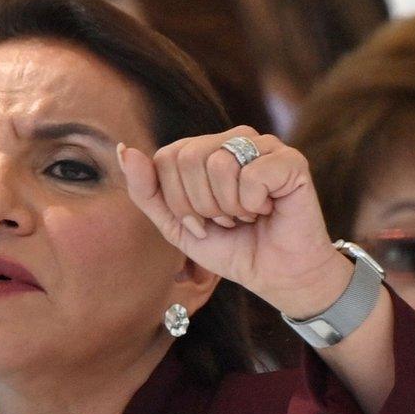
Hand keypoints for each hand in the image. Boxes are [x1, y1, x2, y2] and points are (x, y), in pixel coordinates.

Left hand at [119, 127, 352, 318]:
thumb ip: (147, 191)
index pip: (166, 158)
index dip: (177, 201)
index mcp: (205, 149)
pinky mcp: (290, 161)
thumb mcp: (176, 225)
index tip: (200, 223)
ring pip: (219, 164)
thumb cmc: (230, 247)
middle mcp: (233, 139)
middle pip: (188, 158)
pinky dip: (254, 204)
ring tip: (247, 215)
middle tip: (226, 221)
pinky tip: (268, 210)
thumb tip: (124, 150)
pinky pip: (252, 175)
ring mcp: (264, 145)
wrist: (276, 275)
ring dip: (229, 207)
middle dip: (200, 205)